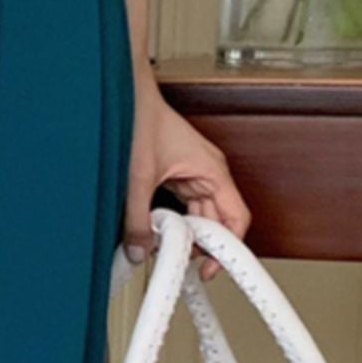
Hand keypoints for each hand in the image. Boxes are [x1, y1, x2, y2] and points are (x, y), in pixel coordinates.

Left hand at [124, 82, 251, 281]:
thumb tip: (140, 250)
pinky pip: (183, 204)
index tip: (212, 269)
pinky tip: (157, 230)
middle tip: (184, 266)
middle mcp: (208, 172)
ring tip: (166, 249)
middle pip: (217, 219)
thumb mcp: (137, 178)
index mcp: (213, 171)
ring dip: (185, 233)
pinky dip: (173, 220)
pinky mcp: (177, 173)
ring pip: (198, 214)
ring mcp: (194, 172)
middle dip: (202, 245)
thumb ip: (137, 220)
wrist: (125, 93)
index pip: (236, 219)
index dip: (229, 249)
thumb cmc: (141, 118)